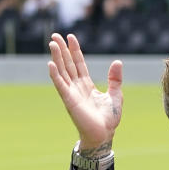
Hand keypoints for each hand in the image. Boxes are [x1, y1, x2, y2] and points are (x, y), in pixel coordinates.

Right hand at [47, 33, 122, 151]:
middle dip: (62, 49)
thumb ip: (115, 79)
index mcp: (87, 85)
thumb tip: (117, 62)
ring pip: (62, 71)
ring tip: (52, 43)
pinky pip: (60, 85)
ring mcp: (72, 93)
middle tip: (55, 35)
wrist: (104, 134)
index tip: (71, 37)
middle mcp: (77, 87)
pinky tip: (50, 64)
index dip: (75, 51)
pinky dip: (55, 75)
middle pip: (68, 64)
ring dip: (57, 57)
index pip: (79, 64)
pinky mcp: (69, 100)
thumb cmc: (109, 119)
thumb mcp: (116, 95)